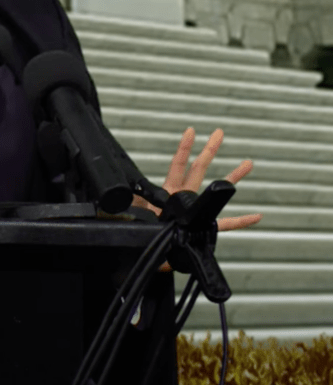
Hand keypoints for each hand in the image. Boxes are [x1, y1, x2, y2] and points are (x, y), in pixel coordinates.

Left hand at [131, 127, 262, 272]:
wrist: (149, 253)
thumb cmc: (142, 232)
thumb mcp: (134, 214)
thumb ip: (135, 203)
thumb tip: (128, 192)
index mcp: (167, 192)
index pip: (177, 165)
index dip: (184, 148)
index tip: (191, 131)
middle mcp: (183, 197)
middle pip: (199, 169)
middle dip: (210, 150)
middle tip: (219, 132)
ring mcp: (195, 211)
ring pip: (216, 191)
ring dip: (232, 177)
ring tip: (247, 163)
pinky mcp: (202, 228)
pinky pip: (224, 225)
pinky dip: (241, 221)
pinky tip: (256, 216)